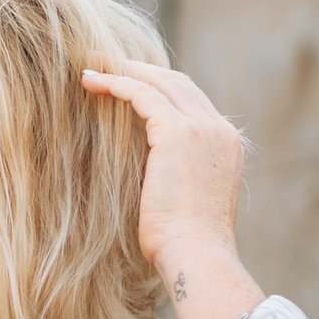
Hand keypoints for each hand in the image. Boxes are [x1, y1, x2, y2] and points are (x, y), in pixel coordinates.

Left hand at [83, 59, 263, 318]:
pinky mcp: (176, 132)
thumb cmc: (185, 245)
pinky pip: (142, 95)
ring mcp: (202, 128)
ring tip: (93, 68)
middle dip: (142, 70)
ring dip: (125, 72)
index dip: (161, 90)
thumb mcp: (186, 203)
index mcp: (226, 146)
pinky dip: (116, 84)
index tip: (132, 85)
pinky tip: (91, 82)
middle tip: (108, 64)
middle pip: (179, 84)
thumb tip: (147, 176)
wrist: (197, 255)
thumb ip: (174, 177)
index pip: (194, 104)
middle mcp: (219, 131)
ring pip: (160, 83)